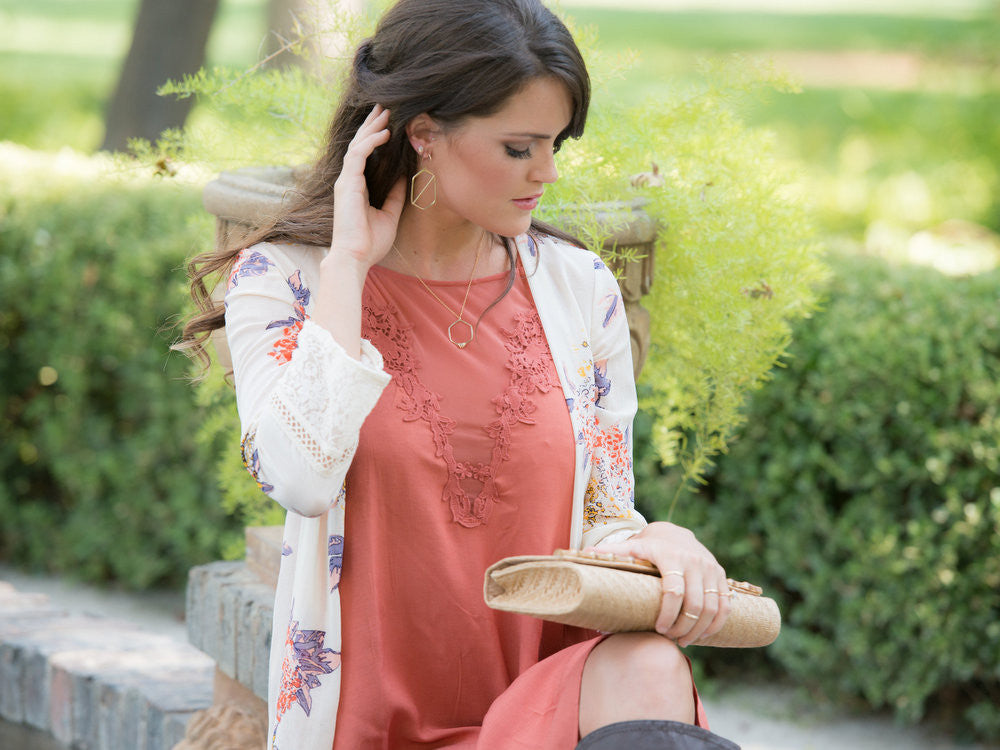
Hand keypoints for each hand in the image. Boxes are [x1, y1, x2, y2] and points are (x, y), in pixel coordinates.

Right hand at [329, 104, 406, 271]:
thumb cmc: (370, 242)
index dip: (374, 137)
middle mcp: (349, 181)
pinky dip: (371, 142)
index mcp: (357, 187)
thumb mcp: (390, 214)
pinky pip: (358, 155)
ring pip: (358, 145)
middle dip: (371, 125)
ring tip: (385, 113)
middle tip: (384, 107)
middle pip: (359, 145)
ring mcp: (346, 181)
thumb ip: (395, 194)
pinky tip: (385, 133)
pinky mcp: (347, 184)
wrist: (356, 257)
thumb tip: (403, 175)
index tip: (387, 123)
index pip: (364, 155)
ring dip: (372, 127)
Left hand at [593, 522, 730, 646]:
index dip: (667, 614)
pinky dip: (717, 624)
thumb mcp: (630, 548)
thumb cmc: (647, 547)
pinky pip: (726, 605)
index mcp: (670, 555)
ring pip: (713, 607)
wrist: (675, 534)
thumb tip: (583, 557)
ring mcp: (711, 568)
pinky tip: (704, 635)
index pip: (673, 590)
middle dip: (684, 627)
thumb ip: (611, 554)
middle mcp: (694, 561)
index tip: (658, 629)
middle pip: (695, 603)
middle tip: (671, 639)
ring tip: (684, 641)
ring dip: (700, 629)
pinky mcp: (722, 576)